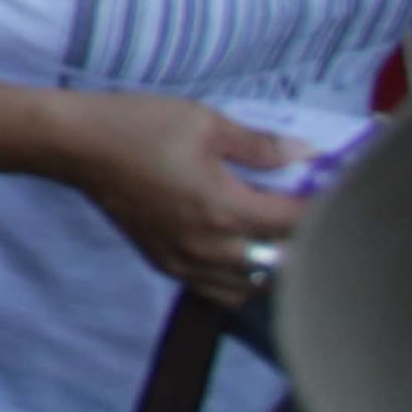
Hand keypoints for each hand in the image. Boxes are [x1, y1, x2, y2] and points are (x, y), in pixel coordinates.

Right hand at [59, 91, 304, 303]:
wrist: (76, 145)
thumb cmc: (139, 125)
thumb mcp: (204, 121)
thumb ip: (260, 145)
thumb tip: (306, 154)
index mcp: (225, 208)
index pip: (297, 223)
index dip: (324, 207)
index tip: (335, 190)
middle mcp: (211, 246)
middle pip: (282, 262)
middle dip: (301, 237)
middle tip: (304, 209)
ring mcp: (187, 261)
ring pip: (253, 284)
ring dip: (271, 263)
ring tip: (271, 233)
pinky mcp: (167, 264)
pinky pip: (220, 291)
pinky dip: (239, 278)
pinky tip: (237, 250)